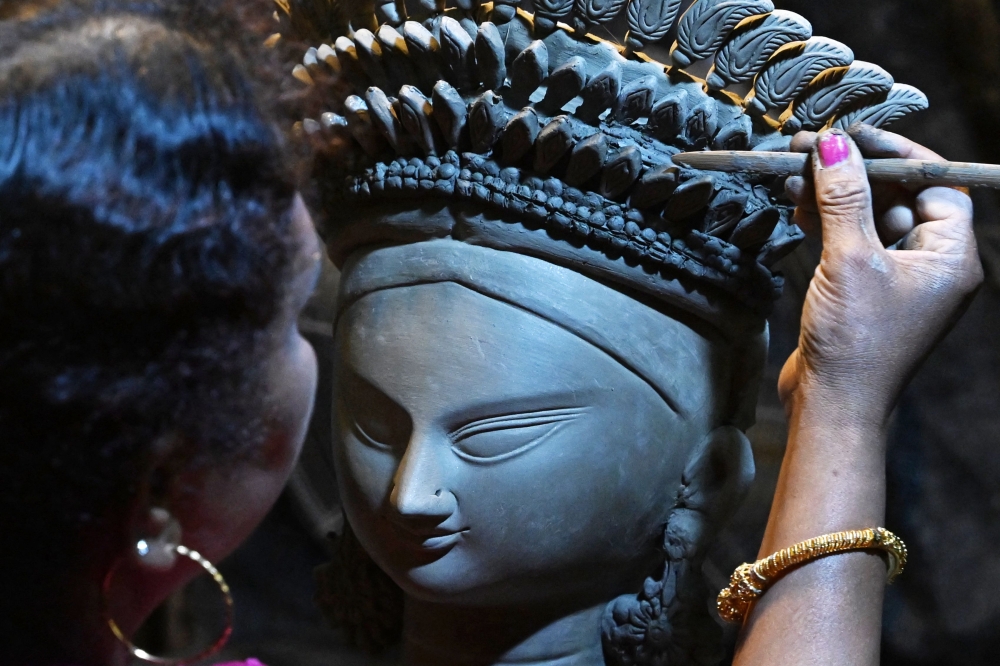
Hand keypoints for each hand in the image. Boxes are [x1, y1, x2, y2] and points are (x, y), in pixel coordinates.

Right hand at [779, 124, 982, 428]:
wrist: (833, 406)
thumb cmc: (854, 341)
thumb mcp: (849, 260)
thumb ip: (843, 197)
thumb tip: (834, 143)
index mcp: (950, 257)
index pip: (936, 183)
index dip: (897, 153)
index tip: (853, 134)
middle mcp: (931, 266)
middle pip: (899, 197)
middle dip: (855, 171)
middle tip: (810, 148)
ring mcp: (898, 280)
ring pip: (869, 218)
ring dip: (834, 194)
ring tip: (795, 173)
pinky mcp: (866, 292)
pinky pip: (851, 242)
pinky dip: (826, 221)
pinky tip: (798, 205)